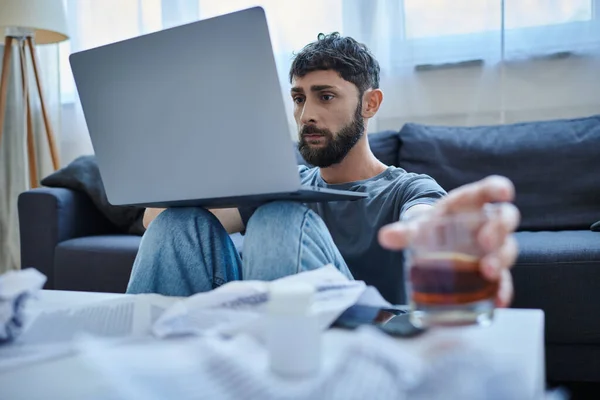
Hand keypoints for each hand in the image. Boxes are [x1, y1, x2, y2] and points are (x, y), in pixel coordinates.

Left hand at [378, 175, 520, 306]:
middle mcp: (488, 223)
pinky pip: (504, 279)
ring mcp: (494, 247)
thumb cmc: (432, 230)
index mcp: (470, 203)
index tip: (504, 193)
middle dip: (499, 229)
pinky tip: (497, 301)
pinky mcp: (494, 270)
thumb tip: (385, 237)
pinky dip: (503, 290)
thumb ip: (404, 231)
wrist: (434, 247)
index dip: (499, 188)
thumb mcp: (418, 227)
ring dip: (501, 259)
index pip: (490, 190)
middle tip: (485, 242)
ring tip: (487, 272)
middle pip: (505, 219)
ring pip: (508, 248)